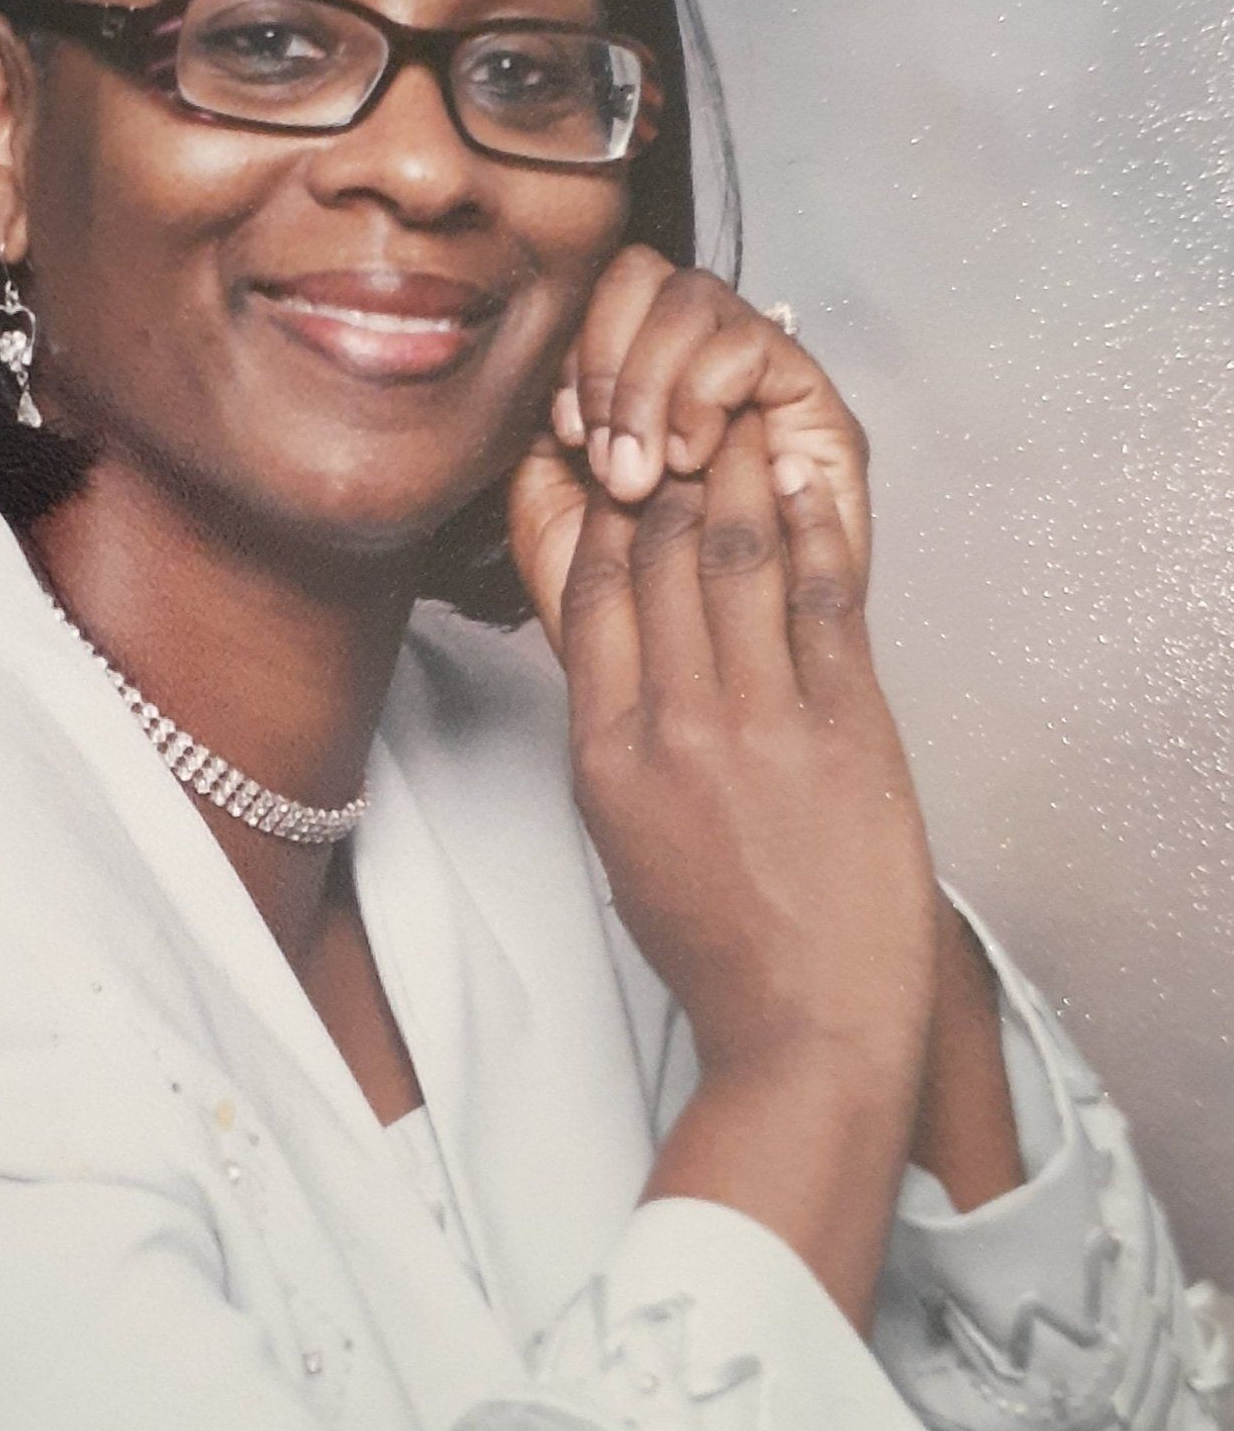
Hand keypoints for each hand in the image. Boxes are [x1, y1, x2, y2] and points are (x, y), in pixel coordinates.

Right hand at [508, 404, 940, 1099]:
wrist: (806, 1026)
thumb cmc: (719, 942)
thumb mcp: (625, 834)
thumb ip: (615, 734)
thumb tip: (610, 650)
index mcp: (604, 755)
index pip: (587, 591)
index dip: (594, 503)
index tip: (601, 448)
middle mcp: (670, 726)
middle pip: (656, 556)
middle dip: (662, 467)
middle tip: (675, 404)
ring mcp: (757, 724)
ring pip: (730, 557)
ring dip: (735, 474)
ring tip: (739, 415)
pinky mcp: (842, 729)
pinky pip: (818, 600)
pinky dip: (810, 527)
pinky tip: (804, 479)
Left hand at [547, 244, 871, 602]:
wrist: (698, 678)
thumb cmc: (629, 606)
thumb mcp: (550, 514)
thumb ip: (533, 435)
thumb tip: (533, 370)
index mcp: (630, 376)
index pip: (596, 292)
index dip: (573, 348)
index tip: (563, 431)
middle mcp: (694, 359)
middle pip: (642, 274)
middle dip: (607, 361)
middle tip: (604, 457)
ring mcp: (755, 374)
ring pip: (693, 298)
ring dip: (651, 384)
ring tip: (645, 470)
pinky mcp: (809, 400)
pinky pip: (752, 342)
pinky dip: (705, 394)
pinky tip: (692, 461)